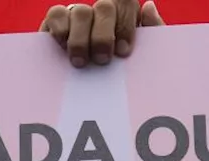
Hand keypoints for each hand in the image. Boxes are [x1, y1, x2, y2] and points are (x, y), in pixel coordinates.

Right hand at [40, 0, 165, 68]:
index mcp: (125, 18)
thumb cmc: (122, 79)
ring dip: (81, 38)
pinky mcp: (55, 23)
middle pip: (105, 6)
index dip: (125, 24)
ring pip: (81, 11)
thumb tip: (148, 6)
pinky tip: (64, 48)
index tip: (123, 52)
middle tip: (102, 60)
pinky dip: (60, 29)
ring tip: (80, 62)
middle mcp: (102, 13)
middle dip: (104, 35)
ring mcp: (78, 16)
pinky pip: (57, 14)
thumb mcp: (143, 62)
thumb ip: (152, 34)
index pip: (127, 3)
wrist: (92, 102)